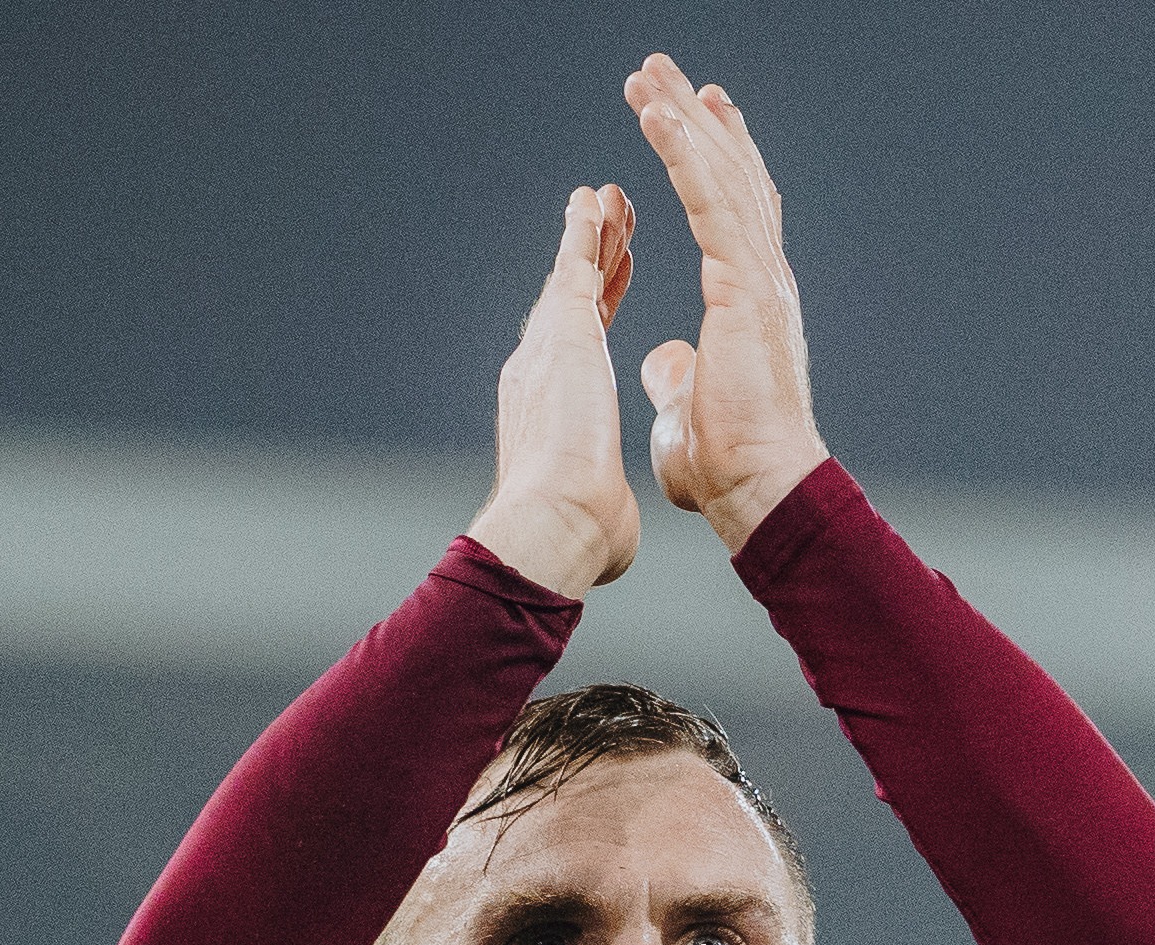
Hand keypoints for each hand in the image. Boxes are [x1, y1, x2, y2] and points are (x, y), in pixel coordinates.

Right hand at [465, 181, 640, 596]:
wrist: (554, 524)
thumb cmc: (578, 535)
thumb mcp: (597, 509)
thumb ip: (602, 503)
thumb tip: (608, 525)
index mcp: (553, 413)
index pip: (581, 347)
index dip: (599, 308)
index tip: (614, 280)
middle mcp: (540, 372)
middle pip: (572, 301)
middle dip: (594, 260)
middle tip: (611, 221)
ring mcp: (547, 347)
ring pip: (575, 275)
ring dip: (593, 235)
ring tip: (609, 198)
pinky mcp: (562, 330)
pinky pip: (578, 265)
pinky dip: (586, 229)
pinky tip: (596, 198)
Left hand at [623, 56, 826, 550]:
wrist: (761, 491)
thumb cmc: (729, 467)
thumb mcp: (688, 407)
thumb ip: (679, 375)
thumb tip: (662, 358)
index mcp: (751, 303)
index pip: (734, 212)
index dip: (715, 159)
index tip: (695, 114)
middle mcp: (763, 279)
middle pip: (730, 177)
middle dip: (696, 121)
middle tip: (664, 70)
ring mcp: (759, 279)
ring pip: (721, 177)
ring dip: (683, 122)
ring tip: (650, 74)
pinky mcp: (744, 286)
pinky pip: (709, 203)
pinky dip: (683, 155)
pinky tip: (656, 115)